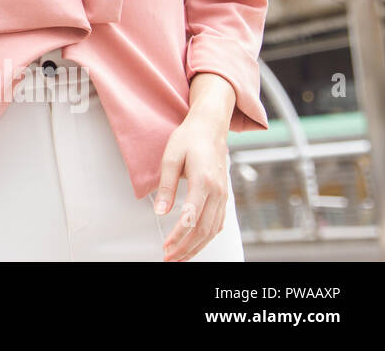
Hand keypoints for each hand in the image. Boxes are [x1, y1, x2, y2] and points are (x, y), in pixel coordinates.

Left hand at [153, 113, 231, 260]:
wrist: (210, 127)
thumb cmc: (189, 139)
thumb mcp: (170, 157)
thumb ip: (165, 186)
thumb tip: (160, 212)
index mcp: (204, 181)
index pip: (191, 218)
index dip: (178, 237)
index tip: (166, 247)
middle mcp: (218, 192)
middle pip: (203, 229)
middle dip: (186, 248)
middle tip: (169, 258)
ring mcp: (224, 195)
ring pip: (213, 230)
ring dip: (196, 246)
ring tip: (179, 257)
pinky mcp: (224, 196)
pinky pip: (218, 223)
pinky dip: (206, 237)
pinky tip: (195, 244)